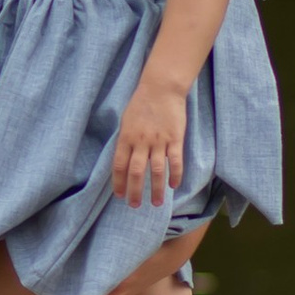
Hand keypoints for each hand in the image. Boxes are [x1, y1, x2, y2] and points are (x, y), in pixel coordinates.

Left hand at [113, 79, 188, 212]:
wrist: (161, 88)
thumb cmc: (141, 103)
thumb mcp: (126, 121)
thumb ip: (125, 140)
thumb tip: (123, 159)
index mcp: (126, 138)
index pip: (119, 166)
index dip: (118, 182)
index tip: (119, 195)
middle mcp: (141, 142)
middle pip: (136, 172)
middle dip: (135, 191)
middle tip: (135, 205)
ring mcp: (159, 141)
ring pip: (156, 170)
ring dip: (156, 189)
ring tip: (157, 203)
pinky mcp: (175, 139)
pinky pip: (175, 161)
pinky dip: (175, 175)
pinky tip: (174, 186)